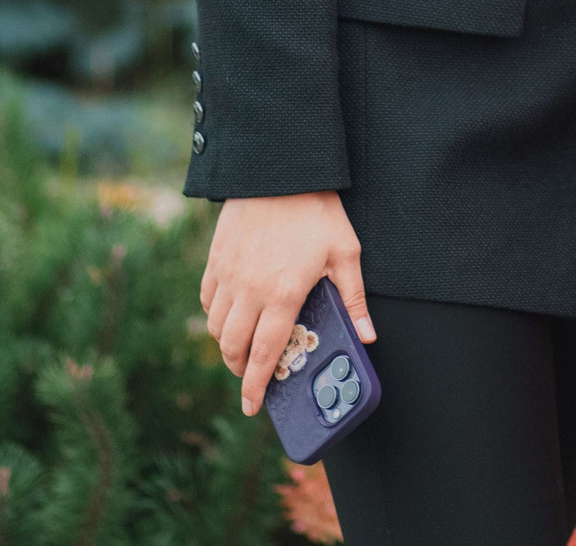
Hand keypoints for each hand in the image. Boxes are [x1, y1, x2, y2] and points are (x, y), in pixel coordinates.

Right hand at [201, 191, 372, 416]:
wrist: (279, 168)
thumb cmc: (317, 209)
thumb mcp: (345, 251)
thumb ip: (354, 298)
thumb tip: (367, 337)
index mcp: (283, 295)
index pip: (263, 354)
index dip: (255, 387)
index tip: (252, 407)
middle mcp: (250, 290)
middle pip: (232, 347)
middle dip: (239, 370)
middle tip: (251, 378)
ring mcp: (229, 273)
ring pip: (216, 326)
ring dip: (226, 344)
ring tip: (242, 348)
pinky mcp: (216, 257)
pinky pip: (208, 298)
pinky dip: (215, 315)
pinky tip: (229, 314)